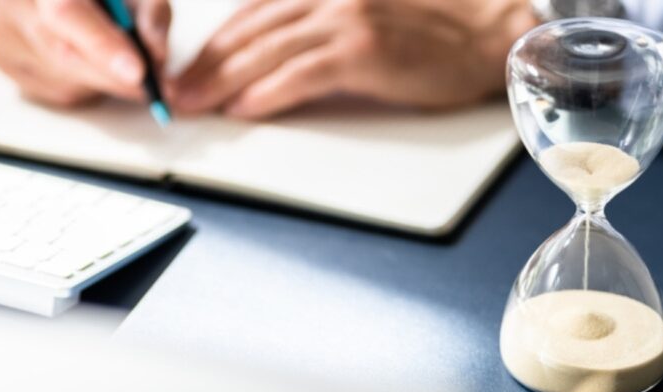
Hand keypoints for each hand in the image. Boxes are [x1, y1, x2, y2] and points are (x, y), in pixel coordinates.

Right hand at [0, 0, 171, 106]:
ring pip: (64, 79)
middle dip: (116, 77)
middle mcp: (14, 2)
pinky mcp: (4, 62)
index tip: (139, 72)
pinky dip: (87, 87)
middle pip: (64, 53)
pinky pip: (56, 92)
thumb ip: (150, 16)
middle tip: (155, 87)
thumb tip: (156, 57)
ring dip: (105, 81)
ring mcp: (3, 33)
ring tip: (121, 60)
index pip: (67, 13)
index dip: (103, 46)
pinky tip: (91, 63)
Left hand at [169, 0, 535, 118]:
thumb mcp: (364, 13)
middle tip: (175, 93)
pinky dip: (267, 92)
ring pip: (266, 52)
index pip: (252, 13)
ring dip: (222, 81)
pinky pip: (302, 73)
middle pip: (249, 31)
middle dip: (205, 64)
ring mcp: (346, 20)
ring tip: (195, 104)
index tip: (186, 69)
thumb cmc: (430, 30)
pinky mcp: (364, 50)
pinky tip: (243, 108)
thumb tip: (270, 57)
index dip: (214, 44)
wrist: (487, 32)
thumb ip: (317, 24)